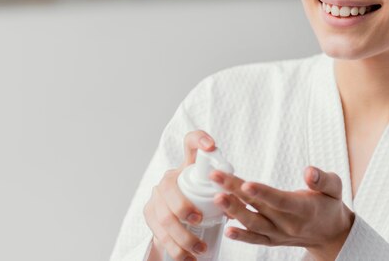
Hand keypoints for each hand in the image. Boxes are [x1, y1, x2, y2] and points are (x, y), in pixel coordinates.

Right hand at [143, 130, 216, 260]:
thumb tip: (238, 200)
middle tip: (199, 220)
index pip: (191, 142)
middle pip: (169, 186)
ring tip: (199, 249)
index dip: (200, 139)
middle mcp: (169, 177)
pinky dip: (174, 248)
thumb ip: (226, 191)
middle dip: (183, 206)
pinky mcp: (150, 213)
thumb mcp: (214, 193)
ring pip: (164, 215)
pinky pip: (159, 231)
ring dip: (182, 235)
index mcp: (188, 166)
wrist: (178, 220)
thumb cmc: (202, 202)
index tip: (211, 146)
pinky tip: (186, 258)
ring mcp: (157, 196)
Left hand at [209, 166, 354, 260]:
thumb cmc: (330, 205)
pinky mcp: (273, 240)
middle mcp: (289, 224)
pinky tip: (227, 228)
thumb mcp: (335, 188)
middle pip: (259, 207)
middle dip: (235, 191)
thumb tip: (309, 172)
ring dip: (233, 211)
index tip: (245, 184)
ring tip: (217, 198)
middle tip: (216, 178)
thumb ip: (323, 179)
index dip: (263, 193)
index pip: (280, 200)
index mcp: (304, 209)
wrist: (331, 234)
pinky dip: (241, 236)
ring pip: (253, 224)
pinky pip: (255, 240)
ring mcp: (279, 234)